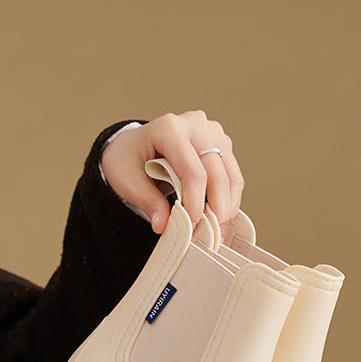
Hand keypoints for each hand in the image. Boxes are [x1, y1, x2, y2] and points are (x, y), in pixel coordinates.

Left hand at [100, 110, 244, 238]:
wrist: (134, 147)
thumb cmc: (128, 160)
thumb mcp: (127, 181)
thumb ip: (147, 202)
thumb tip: (164, 226)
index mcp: (169, 128)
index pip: (192, 171)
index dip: (195, 202)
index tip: (192, 227)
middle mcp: (195, 124)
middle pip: (217, 173)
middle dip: (216, 209)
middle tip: (210, 237)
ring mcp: (212, 132)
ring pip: (231, 176)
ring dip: (227, 208)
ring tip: (217, 233)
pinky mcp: (222, 144)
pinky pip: (233, 177)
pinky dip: (229, 201)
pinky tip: (220, 219)